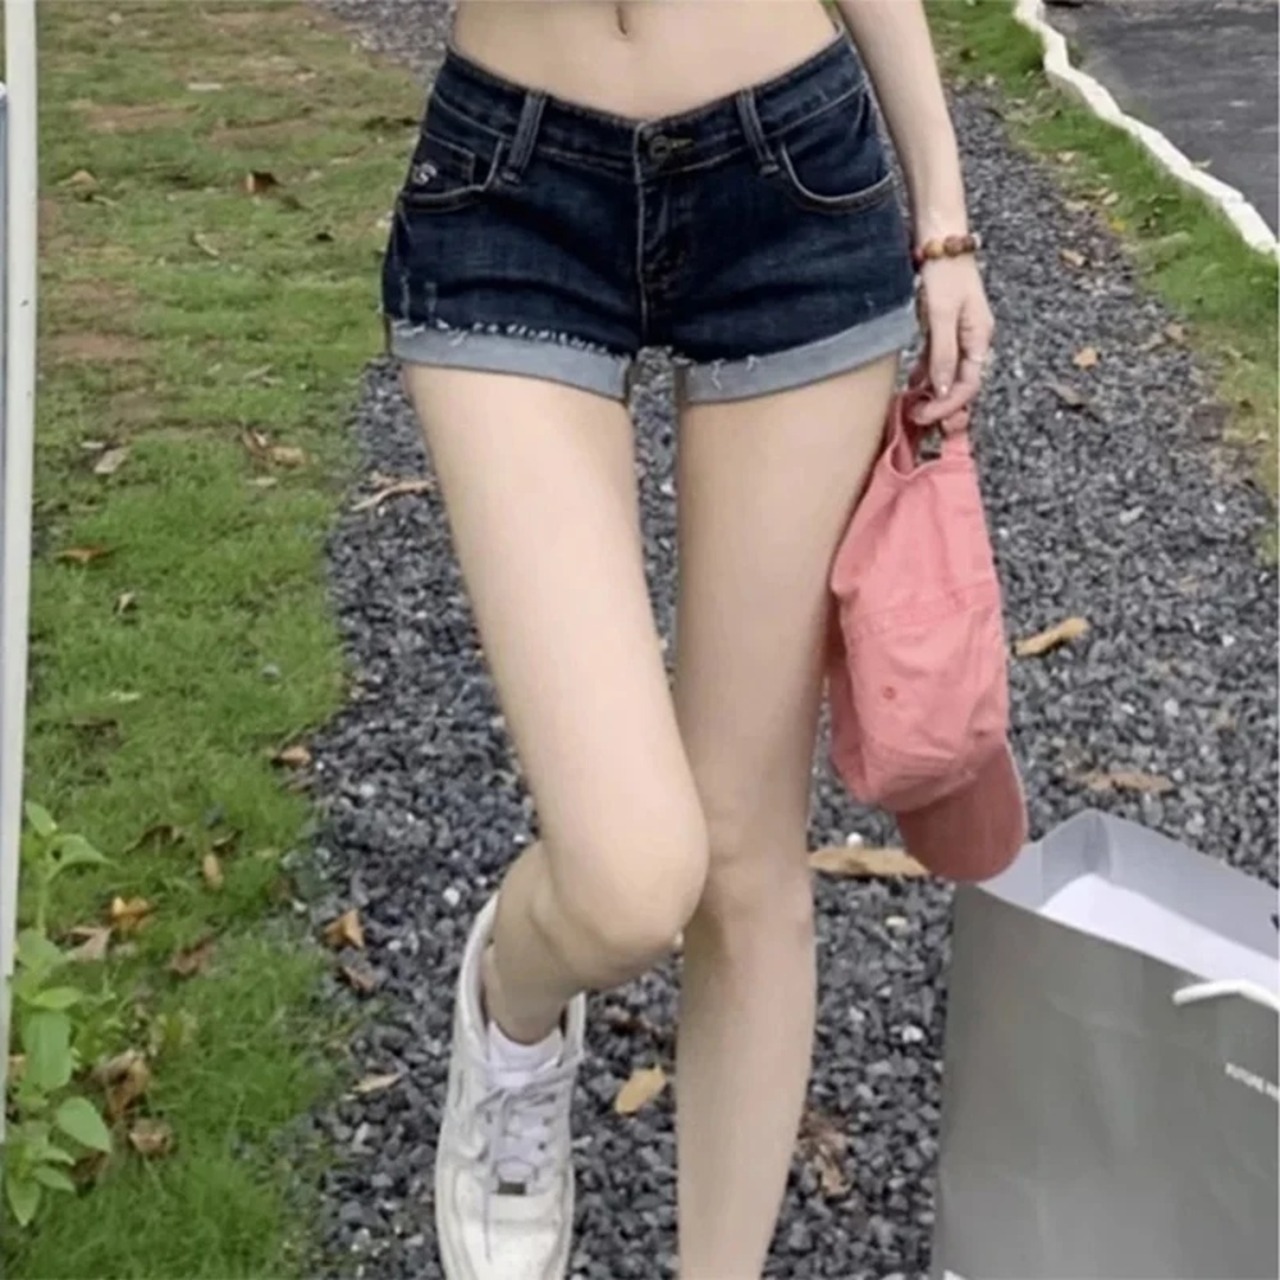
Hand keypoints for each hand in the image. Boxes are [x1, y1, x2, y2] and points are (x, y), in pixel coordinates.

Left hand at [908, 254, 994, 425]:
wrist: (940, 240)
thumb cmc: (944, 274)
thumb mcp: (941, 315)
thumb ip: (942, 354)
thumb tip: (942, 391)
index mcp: (979, 338)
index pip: (968, 385)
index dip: (947, 406)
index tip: (923, 416)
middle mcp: (973, 341)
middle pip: (960, 385)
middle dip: (942, 408)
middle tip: (917, 422)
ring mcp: (959, 336)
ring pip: (948, 376)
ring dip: (932, 396)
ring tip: (912, 411)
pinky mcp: (943, 329)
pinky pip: (937, 361)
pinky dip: (925, 376)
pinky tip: (912, 387)